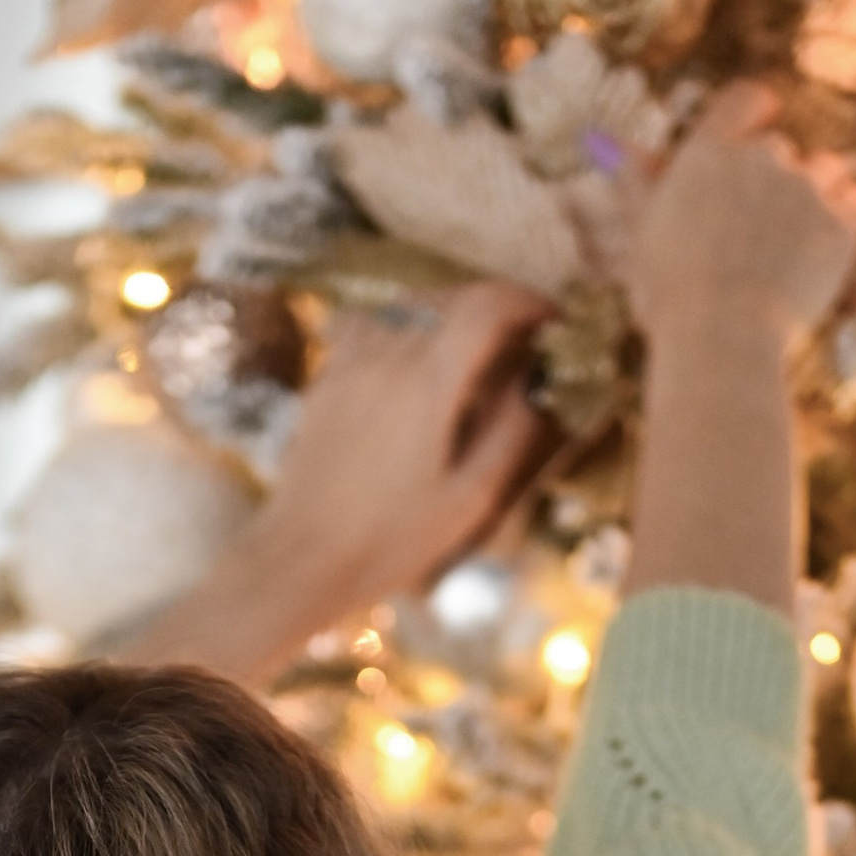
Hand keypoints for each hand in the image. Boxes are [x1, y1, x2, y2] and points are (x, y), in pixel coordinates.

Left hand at [119, 280, 550, 681]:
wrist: (302, 559)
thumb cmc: (391, 541)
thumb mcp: (469, 498)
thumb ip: (510, 431)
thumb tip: (536, 382)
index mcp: (428, 380)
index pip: (488, 304)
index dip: (528, 302)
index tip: (553, 323)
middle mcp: (388, 354)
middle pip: (453, 295)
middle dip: (496, 307)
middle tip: (522, 340)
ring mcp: (351, 359)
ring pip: (413, 302)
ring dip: (452, 312)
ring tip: (474, 349)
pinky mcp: (327, 375)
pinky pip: (375, 322)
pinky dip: (408, 325)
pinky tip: (417, 361)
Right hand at [626, 82, 855, 351]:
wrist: (721, 339)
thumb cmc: (671, 295)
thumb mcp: (643, 235)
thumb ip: (639, 186)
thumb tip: (626, 153)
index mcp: (710, 151)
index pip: (745, 100)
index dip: (754, 112)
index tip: (758, 125)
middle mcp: (762, 157)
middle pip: (780, 148)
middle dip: (773, 178)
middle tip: (759, 227)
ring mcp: (806, 189)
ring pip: (824, 171)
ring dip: (814, 193)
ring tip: (793, 242)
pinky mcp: (840, 226)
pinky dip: (845, 218)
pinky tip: (825, 247)